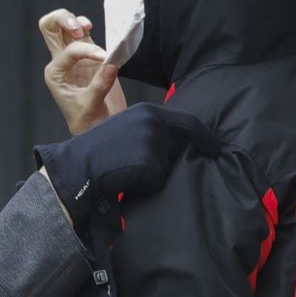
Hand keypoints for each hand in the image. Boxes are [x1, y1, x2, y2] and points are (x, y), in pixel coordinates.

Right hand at [34, 103, 220, 229]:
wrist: (79, 167)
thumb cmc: (100, 153)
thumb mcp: (127, 130)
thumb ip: (152, 131)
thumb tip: (182, 143)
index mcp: (148, 111)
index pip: (188, 122)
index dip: (205, 136)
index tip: (216, 148)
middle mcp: (154, 122)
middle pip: (182, 143)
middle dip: (180, 156)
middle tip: (169, 165)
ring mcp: (152, 143)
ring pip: (169, 164)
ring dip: (156, 173)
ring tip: (129, 169)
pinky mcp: (150, 164)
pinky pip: (159, 180)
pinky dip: (147, 185)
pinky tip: (128, 179)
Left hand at [38, 9, 126, 134]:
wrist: (98, 130)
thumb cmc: (88, 122)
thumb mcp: (91, 106)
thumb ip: (100, 84)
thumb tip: (111, 64)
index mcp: (56, 74)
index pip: (69, 51)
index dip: (87, 50)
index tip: (104, 58)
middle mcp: (61, 63)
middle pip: (50, 28)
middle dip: (62, 19)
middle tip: (79, 28)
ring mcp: (75, 58)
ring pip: (66, 27)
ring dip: (75, 21)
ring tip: (86, 28)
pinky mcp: (89, 56)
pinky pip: (83, 33)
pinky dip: (86, 26)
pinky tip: (90, 28)